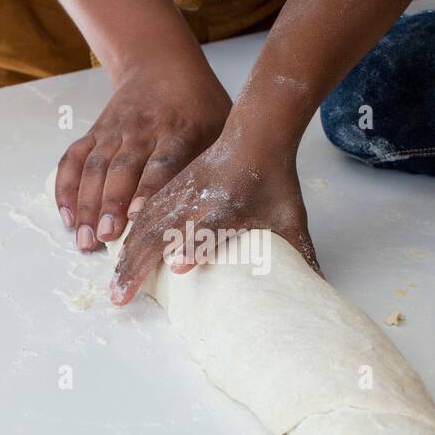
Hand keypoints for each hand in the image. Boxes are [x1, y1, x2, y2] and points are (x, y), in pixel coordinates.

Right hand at [54, 63, 230, 250]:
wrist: (161, 63)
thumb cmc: (199, 104)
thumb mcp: (220, 125)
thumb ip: (218, 162)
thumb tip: (228, 208)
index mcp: (179, 129)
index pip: (163, 163)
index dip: (148, 189)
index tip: (137, 216)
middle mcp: (142, 129)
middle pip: (123, 169)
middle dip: (111, 204)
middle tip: (106, 237)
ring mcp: (114, 130)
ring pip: (95, 167)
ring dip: (86, 204)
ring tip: (84, 239)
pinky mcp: (95, 132)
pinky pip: (74, 159)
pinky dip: (66, 187)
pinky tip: (66, 216)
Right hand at [109, 138, 316, 305]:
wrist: (256, 136)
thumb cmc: (274, 181)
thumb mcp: (290, 219)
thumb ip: (301, 254)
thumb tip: (320, 288)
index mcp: (228, 205)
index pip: (209, 226)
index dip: (195, 245)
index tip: (180, 266)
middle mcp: (198, 198)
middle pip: (161, 231)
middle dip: (138, 265)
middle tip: (120, 297)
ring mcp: (179, 193)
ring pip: (144, 226)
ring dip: (126, 257)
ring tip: (115, 285)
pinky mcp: (170, 189)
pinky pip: (143, 215)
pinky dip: (128, 237)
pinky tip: (119, 255)